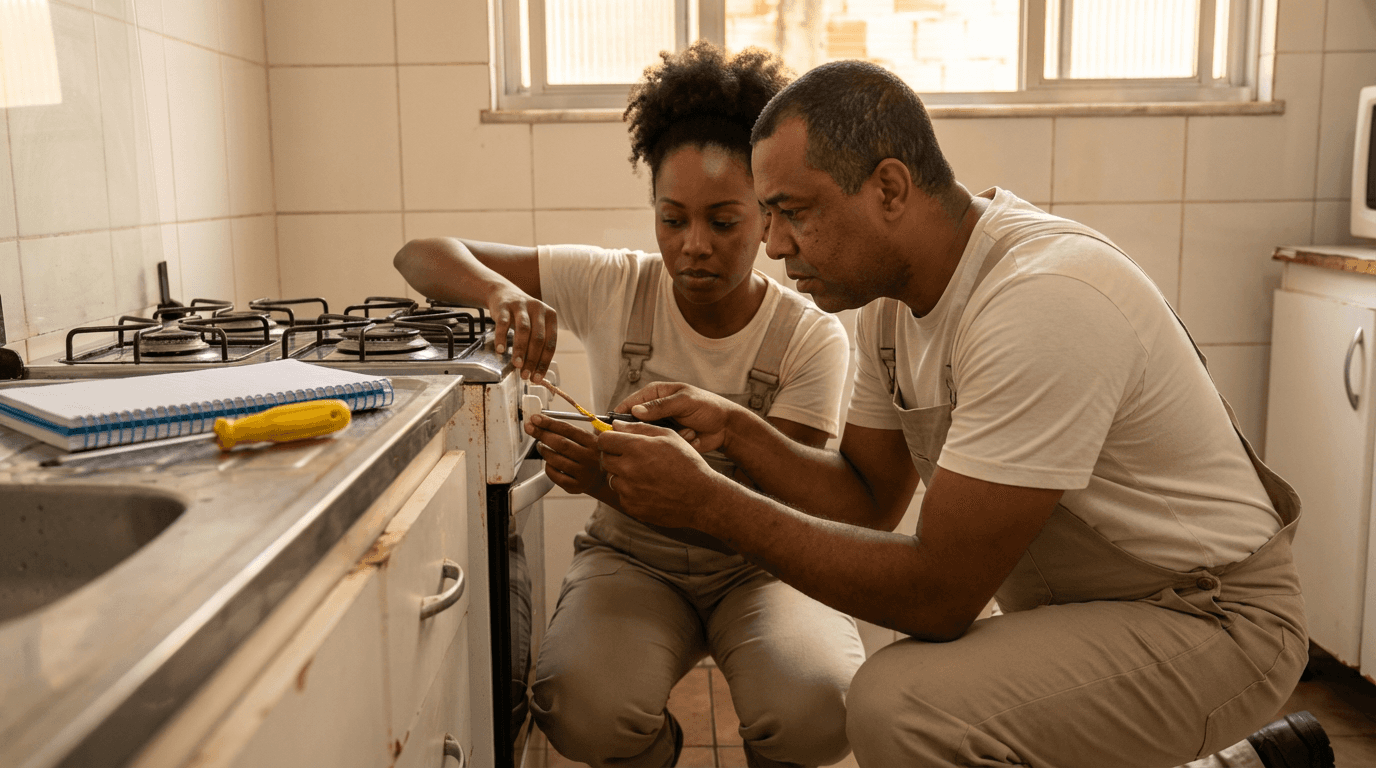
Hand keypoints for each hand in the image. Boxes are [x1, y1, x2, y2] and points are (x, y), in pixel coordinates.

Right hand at [488, 286, 556, 381]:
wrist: (504, 293)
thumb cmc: (523, 316)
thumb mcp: (535, 325)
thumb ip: (537, 344)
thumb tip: (535, 372)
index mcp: (550, 316)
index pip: (550, 343)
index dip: (544, 362)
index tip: (537, 377)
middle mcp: (538, 309)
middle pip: (538, 338)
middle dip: (532, 359)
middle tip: (525, 375)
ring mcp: (521, 306)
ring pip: (523, 330)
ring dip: (520, 350)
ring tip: (516, 365)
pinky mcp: (504, 306)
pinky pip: (503, 323)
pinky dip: (502, 338)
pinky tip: (501, 350)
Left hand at [525, 414, 604, 494]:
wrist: (600, 478)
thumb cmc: (588, 455)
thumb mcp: (586, 440)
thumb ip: (567, 431)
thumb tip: (540, 421)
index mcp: (593, 442)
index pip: (568, 429)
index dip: (549, 423)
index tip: (535, 418)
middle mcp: (590, 458)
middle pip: (561, 444)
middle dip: (542, 434)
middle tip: (531, 429)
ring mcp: (583, 473)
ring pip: (555, 460)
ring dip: (543, 451)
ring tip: (540, 446)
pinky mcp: (576, 487)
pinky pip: (554, 475)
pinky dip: (547, 466)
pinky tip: (549, 462)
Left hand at [596, 421, 728, 529]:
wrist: (700, 498)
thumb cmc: (688, 464)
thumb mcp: (669, 437)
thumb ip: (639, 428)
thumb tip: (616, 425)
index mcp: (636, 448)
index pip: (604, 440)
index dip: (609, 438)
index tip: (617, 441)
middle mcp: (628, 470)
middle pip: (605, 459)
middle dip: (615, 456)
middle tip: (633, 458)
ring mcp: (628, 491)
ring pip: (613, 478)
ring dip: (623, 475)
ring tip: (645, 475)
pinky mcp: (631, 507)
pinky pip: (622, 495)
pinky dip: (630, 492)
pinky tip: (649, 489)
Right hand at [613, 382, 741, 453]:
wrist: (726, 426)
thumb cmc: (708, 407)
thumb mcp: (685, 402)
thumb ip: (661, 406)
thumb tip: (635, 411)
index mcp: (655, 394)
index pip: (630, 403)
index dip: (619, 415)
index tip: (613, 428)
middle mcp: (655, 410)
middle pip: (635, 423)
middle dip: (649, 430)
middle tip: (663, 432)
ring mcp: (662, 426)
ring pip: (650, 437)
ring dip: (668, 436)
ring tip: (688, 431)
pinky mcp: (668, 439)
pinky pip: (662, 445)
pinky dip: (678, 442)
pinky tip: (692, 436)